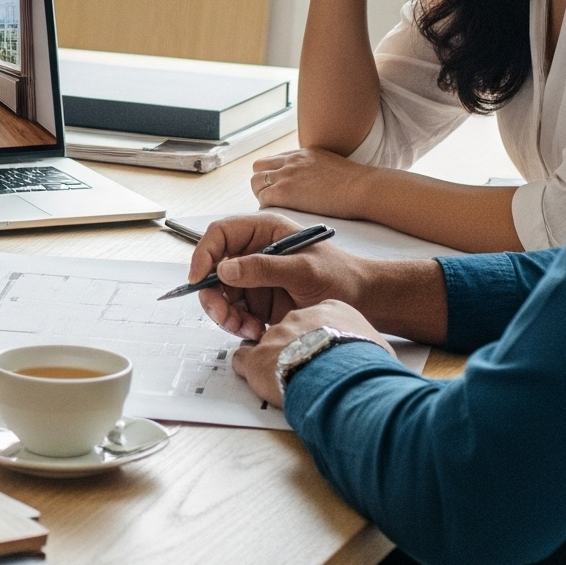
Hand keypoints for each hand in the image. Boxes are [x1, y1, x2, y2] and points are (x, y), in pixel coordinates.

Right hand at [190, 214, 447, 344]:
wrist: (365, 303)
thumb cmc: (341, 277)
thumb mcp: (304, 269)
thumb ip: (264, 268)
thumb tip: (225, 268)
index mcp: (264, 232)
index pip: (220, 234)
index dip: (204, 253)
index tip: (200, 278)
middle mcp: (254, 252)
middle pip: (215, 268)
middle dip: (214, 295)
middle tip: (223, 316)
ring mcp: (255, 278)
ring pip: (222, 294)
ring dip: (226, 315)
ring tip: (246, 329)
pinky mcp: (260, 301)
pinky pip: (235, 313)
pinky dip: (239, 325)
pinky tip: (257, 332)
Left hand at [232, 300, 393, 406]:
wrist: (344, 379)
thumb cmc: (365, 365)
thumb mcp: (377, 347)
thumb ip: (366, 346)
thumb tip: (375, 361)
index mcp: (330, 311)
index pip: (317, 320)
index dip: (317, 338)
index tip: (321, 352)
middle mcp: (298, 318)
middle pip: (289, 331)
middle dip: (294, 350)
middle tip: (305, 370)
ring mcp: (275, 335)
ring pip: (267, 346)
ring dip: (274, 362)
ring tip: (288, 381)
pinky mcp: (256, 357)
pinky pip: (243, 360)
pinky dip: (250, 372)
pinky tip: (263, 384)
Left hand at [250, 145, 368, 216]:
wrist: (363, 187)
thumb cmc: (358, 185)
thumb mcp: (334, 167)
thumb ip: (319, 171)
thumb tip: (319, 184)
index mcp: (303, 154)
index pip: (274, 160)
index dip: (273, 175)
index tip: (280, 188)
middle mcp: (291, 161)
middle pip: (259, 167)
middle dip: (262, 182)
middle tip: (273, 199)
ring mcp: (286, 175)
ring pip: (255, 182)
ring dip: (261, 194)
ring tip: (276, 208)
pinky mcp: (285, 191)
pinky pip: (262, 198)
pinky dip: (266, 206)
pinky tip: (279, 214)